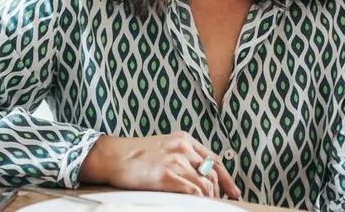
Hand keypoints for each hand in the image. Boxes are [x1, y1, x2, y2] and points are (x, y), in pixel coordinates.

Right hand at [80, 132, 240, 199]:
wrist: (112, 156)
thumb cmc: (133, 154)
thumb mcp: (163, 147)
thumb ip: (181, 155)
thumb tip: (197, 173)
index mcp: (183, 139)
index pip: (214, 159)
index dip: (227, 177)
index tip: (233, 191)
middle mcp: (182, 148)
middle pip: (213, 172)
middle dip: (220, 190)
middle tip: (221, 201)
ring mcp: (175, 161)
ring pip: (205, 183)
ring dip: (210, 197)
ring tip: (208, 204)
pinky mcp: (167, 175)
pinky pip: (193, 190)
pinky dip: (200, 199)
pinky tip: (198, 203)